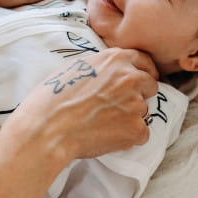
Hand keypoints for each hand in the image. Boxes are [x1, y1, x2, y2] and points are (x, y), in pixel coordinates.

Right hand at [5, 47, 158, 166]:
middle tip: (118, 107)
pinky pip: (141, 134)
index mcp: (115, 59)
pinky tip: (107, 137)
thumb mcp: (74, 68)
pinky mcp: (136, 128)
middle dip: (138, 95)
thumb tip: (107, 74)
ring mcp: (136, 103)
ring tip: (104, 125)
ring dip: (130, 118)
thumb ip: (100, 68)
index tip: (136, 83)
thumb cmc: (51, 99)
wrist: (47, 128)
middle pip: (149, 86)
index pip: (143, 61)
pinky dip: (128, 138)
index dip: (140, 73)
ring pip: (143, 112)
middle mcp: (130, 77)